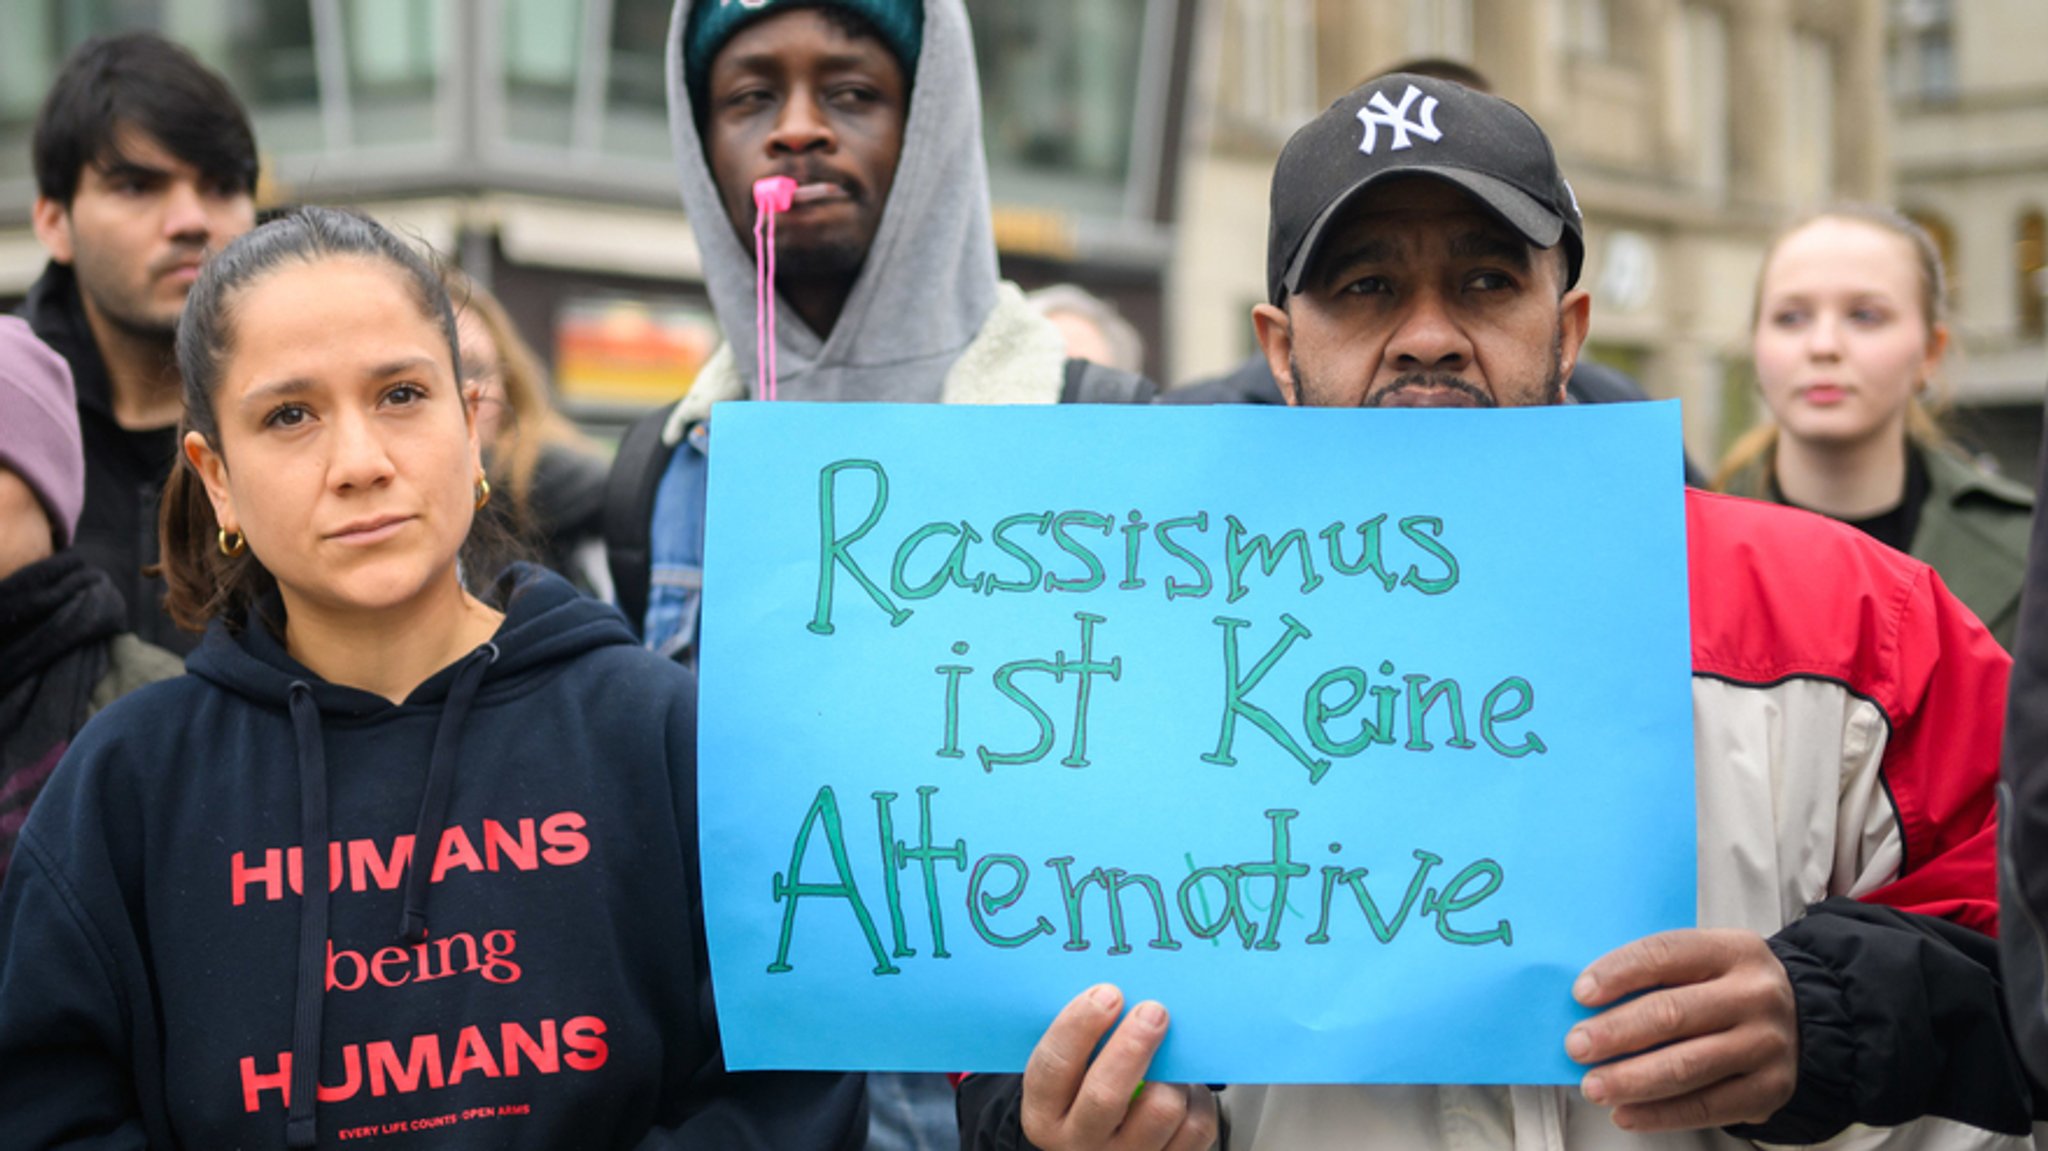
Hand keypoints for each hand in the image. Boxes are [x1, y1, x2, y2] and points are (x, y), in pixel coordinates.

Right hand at [1020, 984, 1219, 1150]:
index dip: (1079, 1026)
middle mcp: (1079, 1142)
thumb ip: (1084, 1040)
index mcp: (1045, 1114)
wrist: (1103, 1147)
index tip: (1107, 994)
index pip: (1053, 1067)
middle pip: (1106, 1095)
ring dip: (1172, 1074)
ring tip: (1170, 1054)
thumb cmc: (1086, 1095)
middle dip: (1132, 1045)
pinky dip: (1197, 1098)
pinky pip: (1196, 1128)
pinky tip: (1184, 1085)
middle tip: (1153, 1011)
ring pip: (1160, 1110)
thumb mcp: (1069, 1074)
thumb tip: (1118, 989)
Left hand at [1566, 929, 1797, 1132]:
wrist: (1803, 1022)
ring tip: (1594, 1086)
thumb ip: (1657, 975)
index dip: (1619, 973)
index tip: (1581, 994)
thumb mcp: (1706, 962)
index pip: (1666, 954)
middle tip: (1577, 1046)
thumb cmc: (1730, 989)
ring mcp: (1766, 1045)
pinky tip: (1627, 1113)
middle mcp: (1755, 995)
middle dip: (1616, 1033)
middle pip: (1673, 1014)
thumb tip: (1589, 1007)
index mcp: (1733, 950)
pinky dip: (1659, 1114)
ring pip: (1687, 1066)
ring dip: (1631, 1080)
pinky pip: (1706, 1106)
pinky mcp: (1770, 1090)